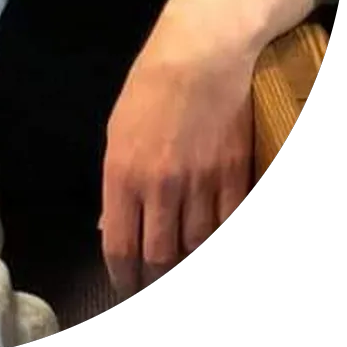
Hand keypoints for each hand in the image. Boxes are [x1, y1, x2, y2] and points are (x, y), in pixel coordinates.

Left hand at [99, 0, 254, 298]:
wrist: (200, 58)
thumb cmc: (149, 92)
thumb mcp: (117, 135)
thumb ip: (116, 186)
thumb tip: (110, 228)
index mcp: (123, 175)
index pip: (120, 245)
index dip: (124, 276)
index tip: (126, 288)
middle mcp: (160, 186)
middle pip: (161, 256)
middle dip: (156, 281)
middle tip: (154, 287)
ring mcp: (202, 183)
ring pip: (198, 246)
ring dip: (189, 263)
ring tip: (181, 266)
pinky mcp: (236, 176)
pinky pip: (230, 223)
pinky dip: (220, 237)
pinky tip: (210, 241)